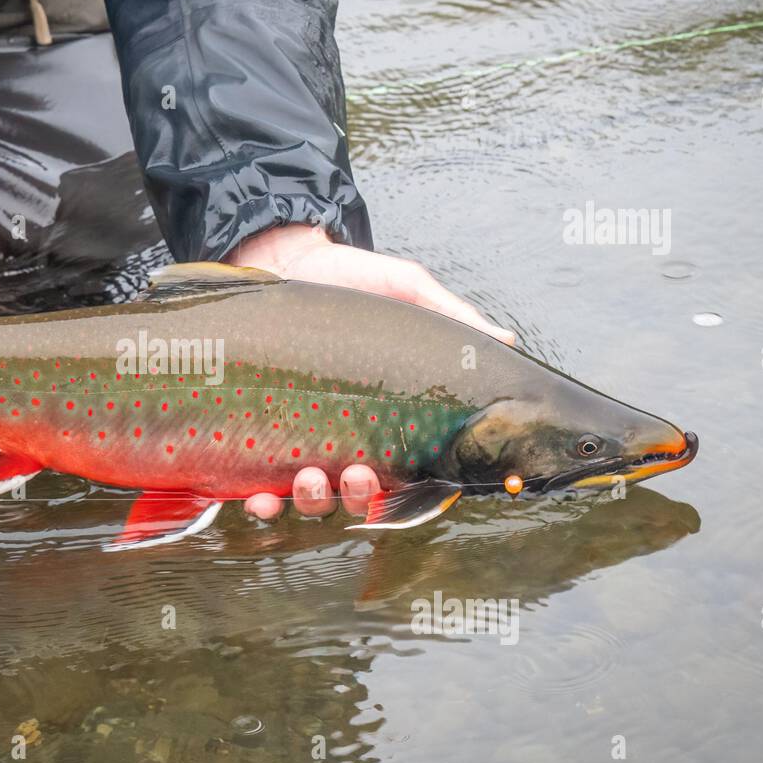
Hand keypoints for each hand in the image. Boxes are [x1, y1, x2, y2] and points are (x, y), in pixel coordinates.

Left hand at [228, 224, 514, 519]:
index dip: (415, 490)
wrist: (285, 258)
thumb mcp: (406, 290)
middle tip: (360, 475)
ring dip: (315, 501)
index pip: (409, 470)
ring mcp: (301, 440)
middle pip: (361, 495)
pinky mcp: (257, 435)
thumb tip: (505, 340)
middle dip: (361, 496)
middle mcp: (348, 437)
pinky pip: (259, 486)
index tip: (410, 485)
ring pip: (314, 498)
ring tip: (310, 479)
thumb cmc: (351, 279)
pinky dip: (261, 504)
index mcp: (391, 416)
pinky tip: (260, 500)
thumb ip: (451, 316)